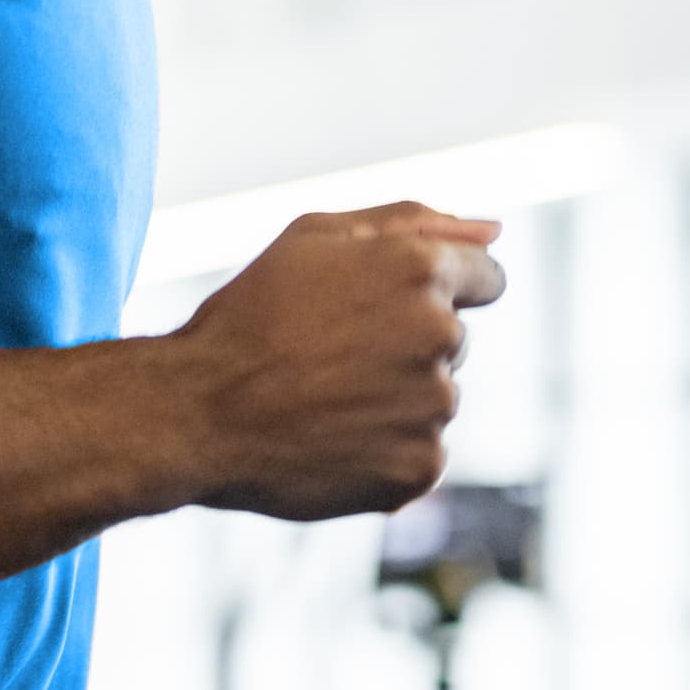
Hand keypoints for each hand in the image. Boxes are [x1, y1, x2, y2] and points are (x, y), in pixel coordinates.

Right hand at [169, 203, 505, 519]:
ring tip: (321, 401)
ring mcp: (432, 408)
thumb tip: (493, 229)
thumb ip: (413, 222)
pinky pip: (420, 454)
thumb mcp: (315, 238)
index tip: (390, 308)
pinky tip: (329, 440)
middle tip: (328, 356)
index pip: (486, 279)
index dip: (439, 290)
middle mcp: (440, 336)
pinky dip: (383, 452)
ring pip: (435, 399)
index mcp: (422, 270)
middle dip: (406, 345)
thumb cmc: (249, 316)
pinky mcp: (419, 467)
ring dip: (394, 400)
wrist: (196, 414)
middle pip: (453, 341)